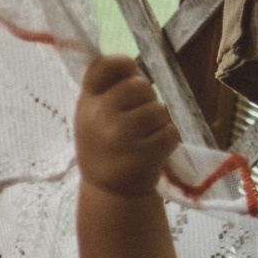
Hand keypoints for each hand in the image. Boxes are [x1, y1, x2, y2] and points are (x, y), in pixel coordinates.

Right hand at [73, 55, 180, 197]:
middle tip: (138, 119)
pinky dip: (169, 139)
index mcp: (87, 103)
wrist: (110, 194)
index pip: (103, 67)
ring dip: (159, 122)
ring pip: (159, 110)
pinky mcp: (143, 155)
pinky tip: (154, 150)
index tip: (130, 72)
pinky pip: (171, 131)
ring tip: (145, 138)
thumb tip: (129, 63)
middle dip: (147, 99)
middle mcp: (100, 117)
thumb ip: (107, 90)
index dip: (122, 64)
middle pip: (141, 85)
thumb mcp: (93, 117)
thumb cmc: (105, 148)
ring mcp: (121, 136)